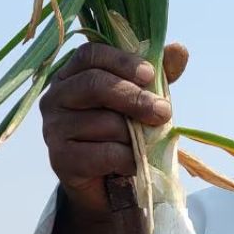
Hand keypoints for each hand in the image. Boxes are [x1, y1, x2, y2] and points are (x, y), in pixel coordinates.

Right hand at [40, 41, 188, 217]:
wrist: (105, 183)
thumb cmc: (122, 131)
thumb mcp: (142, 99)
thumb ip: (158, 74)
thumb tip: (179, 50)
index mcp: (71, 74)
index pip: (90, 55)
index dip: (121, 61)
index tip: (149, 74)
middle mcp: (55, 98)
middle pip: (94, 84)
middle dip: (134, 97)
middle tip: (163, 112)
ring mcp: (53, 129)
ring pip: (104, 123)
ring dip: (134, 136)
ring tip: (143, 144)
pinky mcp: (60, 159)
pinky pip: (105, 153)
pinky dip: (127, 159)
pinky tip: (132, 163)